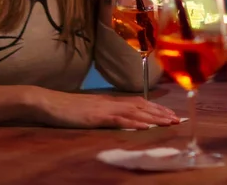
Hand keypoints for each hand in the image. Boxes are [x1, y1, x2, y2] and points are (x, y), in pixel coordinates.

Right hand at [37, 90, 179, 129]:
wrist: (49, 102)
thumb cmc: (66, 108)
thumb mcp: (89, 110)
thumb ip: (104, 112)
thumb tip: (118, 117)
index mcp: (110, 100)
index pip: (138, 102)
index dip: (155, 108)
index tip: (170, 113)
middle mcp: (111, 101)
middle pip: (141, 105)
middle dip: (160, 112)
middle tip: (177, 119)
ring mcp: (105, 108)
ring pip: (135, 111)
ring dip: (153, 117)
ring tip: (169, 122)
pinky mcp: (97, 116)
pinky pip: (119, 119)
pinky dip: (134, 122)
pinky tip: (145, 126)